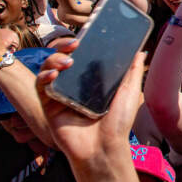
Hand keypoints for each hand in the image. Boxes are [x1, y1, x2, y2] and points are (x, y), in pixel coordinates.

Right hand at [36, 44, 145, 165]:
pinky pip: (40, 87)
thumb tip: (141, 50)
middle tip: (75, 43)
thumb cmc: (118, 123)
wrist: (104, 148)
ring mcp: (61, 94)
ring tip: (67, 61)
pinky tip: (53, 74)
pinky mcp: (49, 106)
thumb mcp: (130, 92)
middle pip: (63, 57)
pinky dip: (44, 77)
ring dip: (54, 59)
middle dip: (64, 45)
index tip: (86, 33)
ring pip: (49, 68)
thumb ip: (133, 71)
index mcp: (93, 80)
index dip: (81, 42)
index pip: (82, 54)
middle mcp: (75, 84)